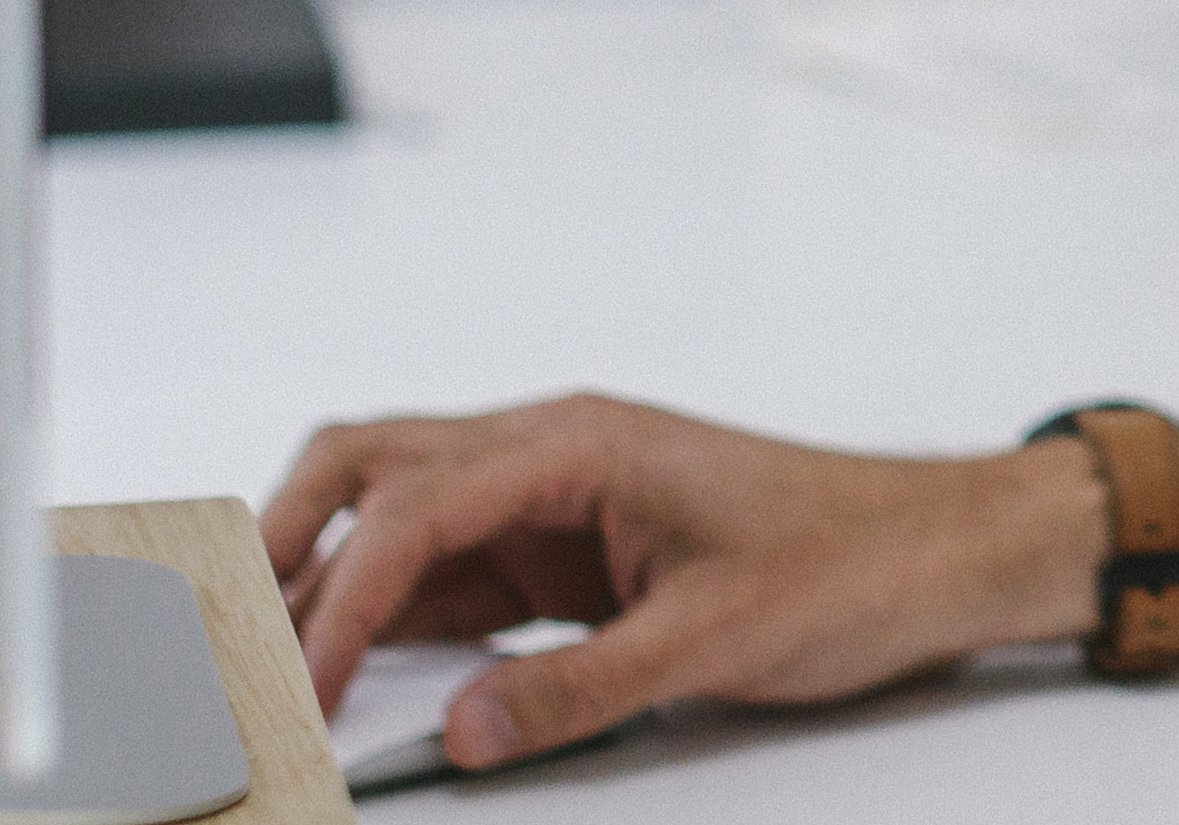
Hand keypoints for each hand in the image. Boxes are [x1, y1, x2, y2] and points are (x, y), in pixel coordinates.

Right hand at [263, 394, 1086, 768]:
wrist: (939, 552)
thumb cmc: (853, 562)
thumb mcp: (716, 639)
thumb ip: (583, 688)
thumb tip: (470, 734)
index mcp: (579, 443)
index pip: (415, 507)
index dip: (343, 596)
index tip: (306, 678)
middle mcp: (552, 452)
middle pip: (371, 469)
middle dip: (290, 542)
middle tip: (239, 633)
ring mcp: (555, 498)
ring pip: (399, 514)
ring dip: (332, 579)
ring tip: (274, 661)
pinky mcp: (569, 551)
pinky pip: (454, 571)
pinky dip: (395, 614)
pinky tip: (359, 669)